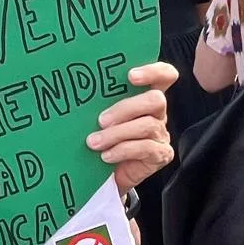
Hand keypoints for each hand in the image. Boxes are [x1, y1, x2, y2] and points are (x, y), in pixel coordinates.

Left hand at [87, 61, 178, 190]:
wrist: (107, 173)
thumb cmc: (103, 137)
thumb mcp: (102, 116)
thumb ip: (101, 102)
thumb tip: (79, 90)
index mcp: (145, 95)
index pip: (164, 75)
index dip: (153, 71)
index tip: (131, 76)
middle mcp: (157, 113)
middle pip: (155, 100)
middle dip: (126, 108)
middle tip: (101, 120)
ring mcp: (161, 134)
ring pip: (147, 126)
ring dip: (116, 134)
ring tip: (94, 142)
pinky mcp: (160, 154)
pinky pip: (145, 148)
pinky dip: (122, 150)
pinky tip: (106, 155)